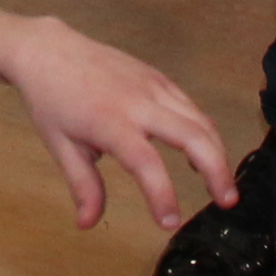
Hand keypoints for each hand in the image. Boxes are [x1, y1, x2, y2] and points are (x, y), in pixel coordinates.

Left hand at [0, 17, 237, 229]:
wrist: (48, 50)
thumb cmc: (51, 101)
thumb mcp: (60, 146)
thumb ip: (83, 185)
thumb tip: (87, 224)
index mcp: (110, 123)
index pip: (146, 163)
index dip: (162, 195)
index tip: (169, 223)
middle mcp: (139, 102)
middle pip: (192, 135)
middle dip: (217, 170)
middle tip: (227, 202)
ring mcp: (152, 85)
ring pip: (200, 119)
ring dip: (217, 152)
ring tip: (221, 184)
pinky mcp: (158, 77)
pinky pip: (190, 106)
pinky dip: (204, 131)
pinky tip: (202, 152)